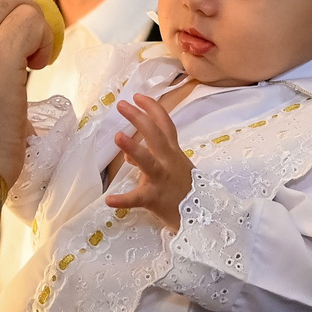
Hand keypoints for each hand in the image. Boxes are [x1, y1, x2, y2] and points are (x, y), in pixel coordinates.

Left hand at [104, 96, 189, 231]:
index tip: (138, 96)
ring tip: (118, 136)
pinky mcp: (155, 199)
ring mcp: (161, 179)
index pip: (164, 124)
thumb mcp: (169, 167)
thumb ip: (149, 156)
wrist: (202, 215)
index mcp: (172, 151)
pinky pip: (138, 199)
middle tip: (122, 105)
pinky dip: (123, 200)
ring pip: (148, 162)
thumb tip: (127, 154)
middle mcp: (168, 161)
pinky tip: (109, 200)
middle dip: (139, 118)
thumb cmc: (182, 188)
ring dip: (133, 148)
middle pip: (156, 135)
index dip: (152, 108)